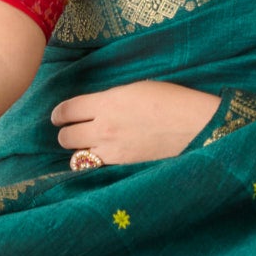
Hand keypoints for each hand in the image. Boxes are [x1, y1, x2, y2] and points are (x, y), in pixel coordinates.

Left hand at [51, 81, 220, 164]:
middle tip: (70, 131)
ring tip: (85, 147)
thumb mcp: (138, 88)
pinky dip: (95, 164)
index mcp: (107, 102)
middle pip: (66, 136)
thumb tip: (97, 105)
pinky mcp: (124, 167)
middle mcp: (104, 127)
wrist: (198, 126)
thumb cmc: (173, 101)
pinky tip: (102, 159)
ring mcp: (113, 151)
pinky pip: (97, 168)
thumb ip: (111, 98)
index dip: (59, 114)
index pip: (67, 109)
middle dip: (66, 133)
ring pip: (77, 157)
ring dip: (79, 151)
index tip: (58, 116)